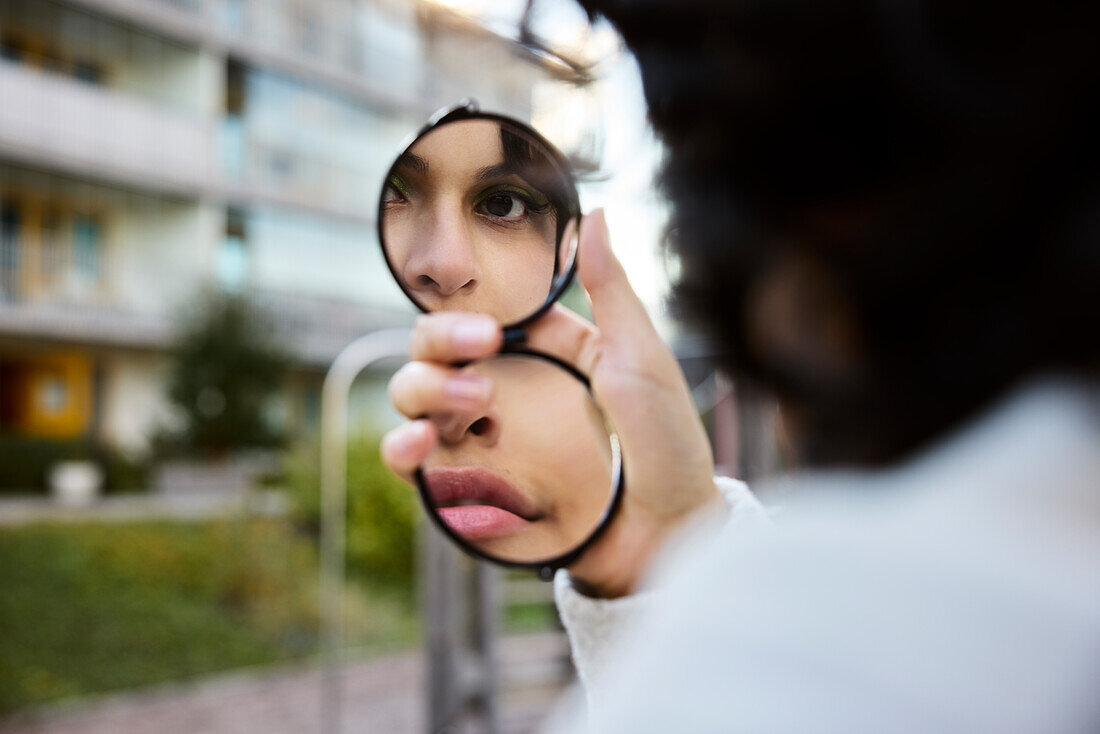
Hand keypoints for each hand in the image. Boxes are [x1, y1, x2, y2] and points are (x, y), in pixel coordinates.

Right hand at [381, 209, 719, 596]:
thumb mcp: (642, 359)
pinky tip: (419, 443)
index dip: (466, 313)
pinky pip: (413, 463)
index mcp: (541, 353)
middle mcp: (504, 390)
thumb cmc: (667, 446)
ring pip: (413, 395)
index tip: (490, 331)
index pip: (478, 315)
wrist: (667, 536)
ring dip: (425, 389)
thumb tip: (599, 212)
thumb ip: (612, 289)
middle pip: (432, 349)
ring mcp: (482, 440)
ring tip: (478, 407)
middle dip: (440, 343)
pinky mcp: (468, 489)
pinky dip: (400, 448)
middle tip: (480, 355)